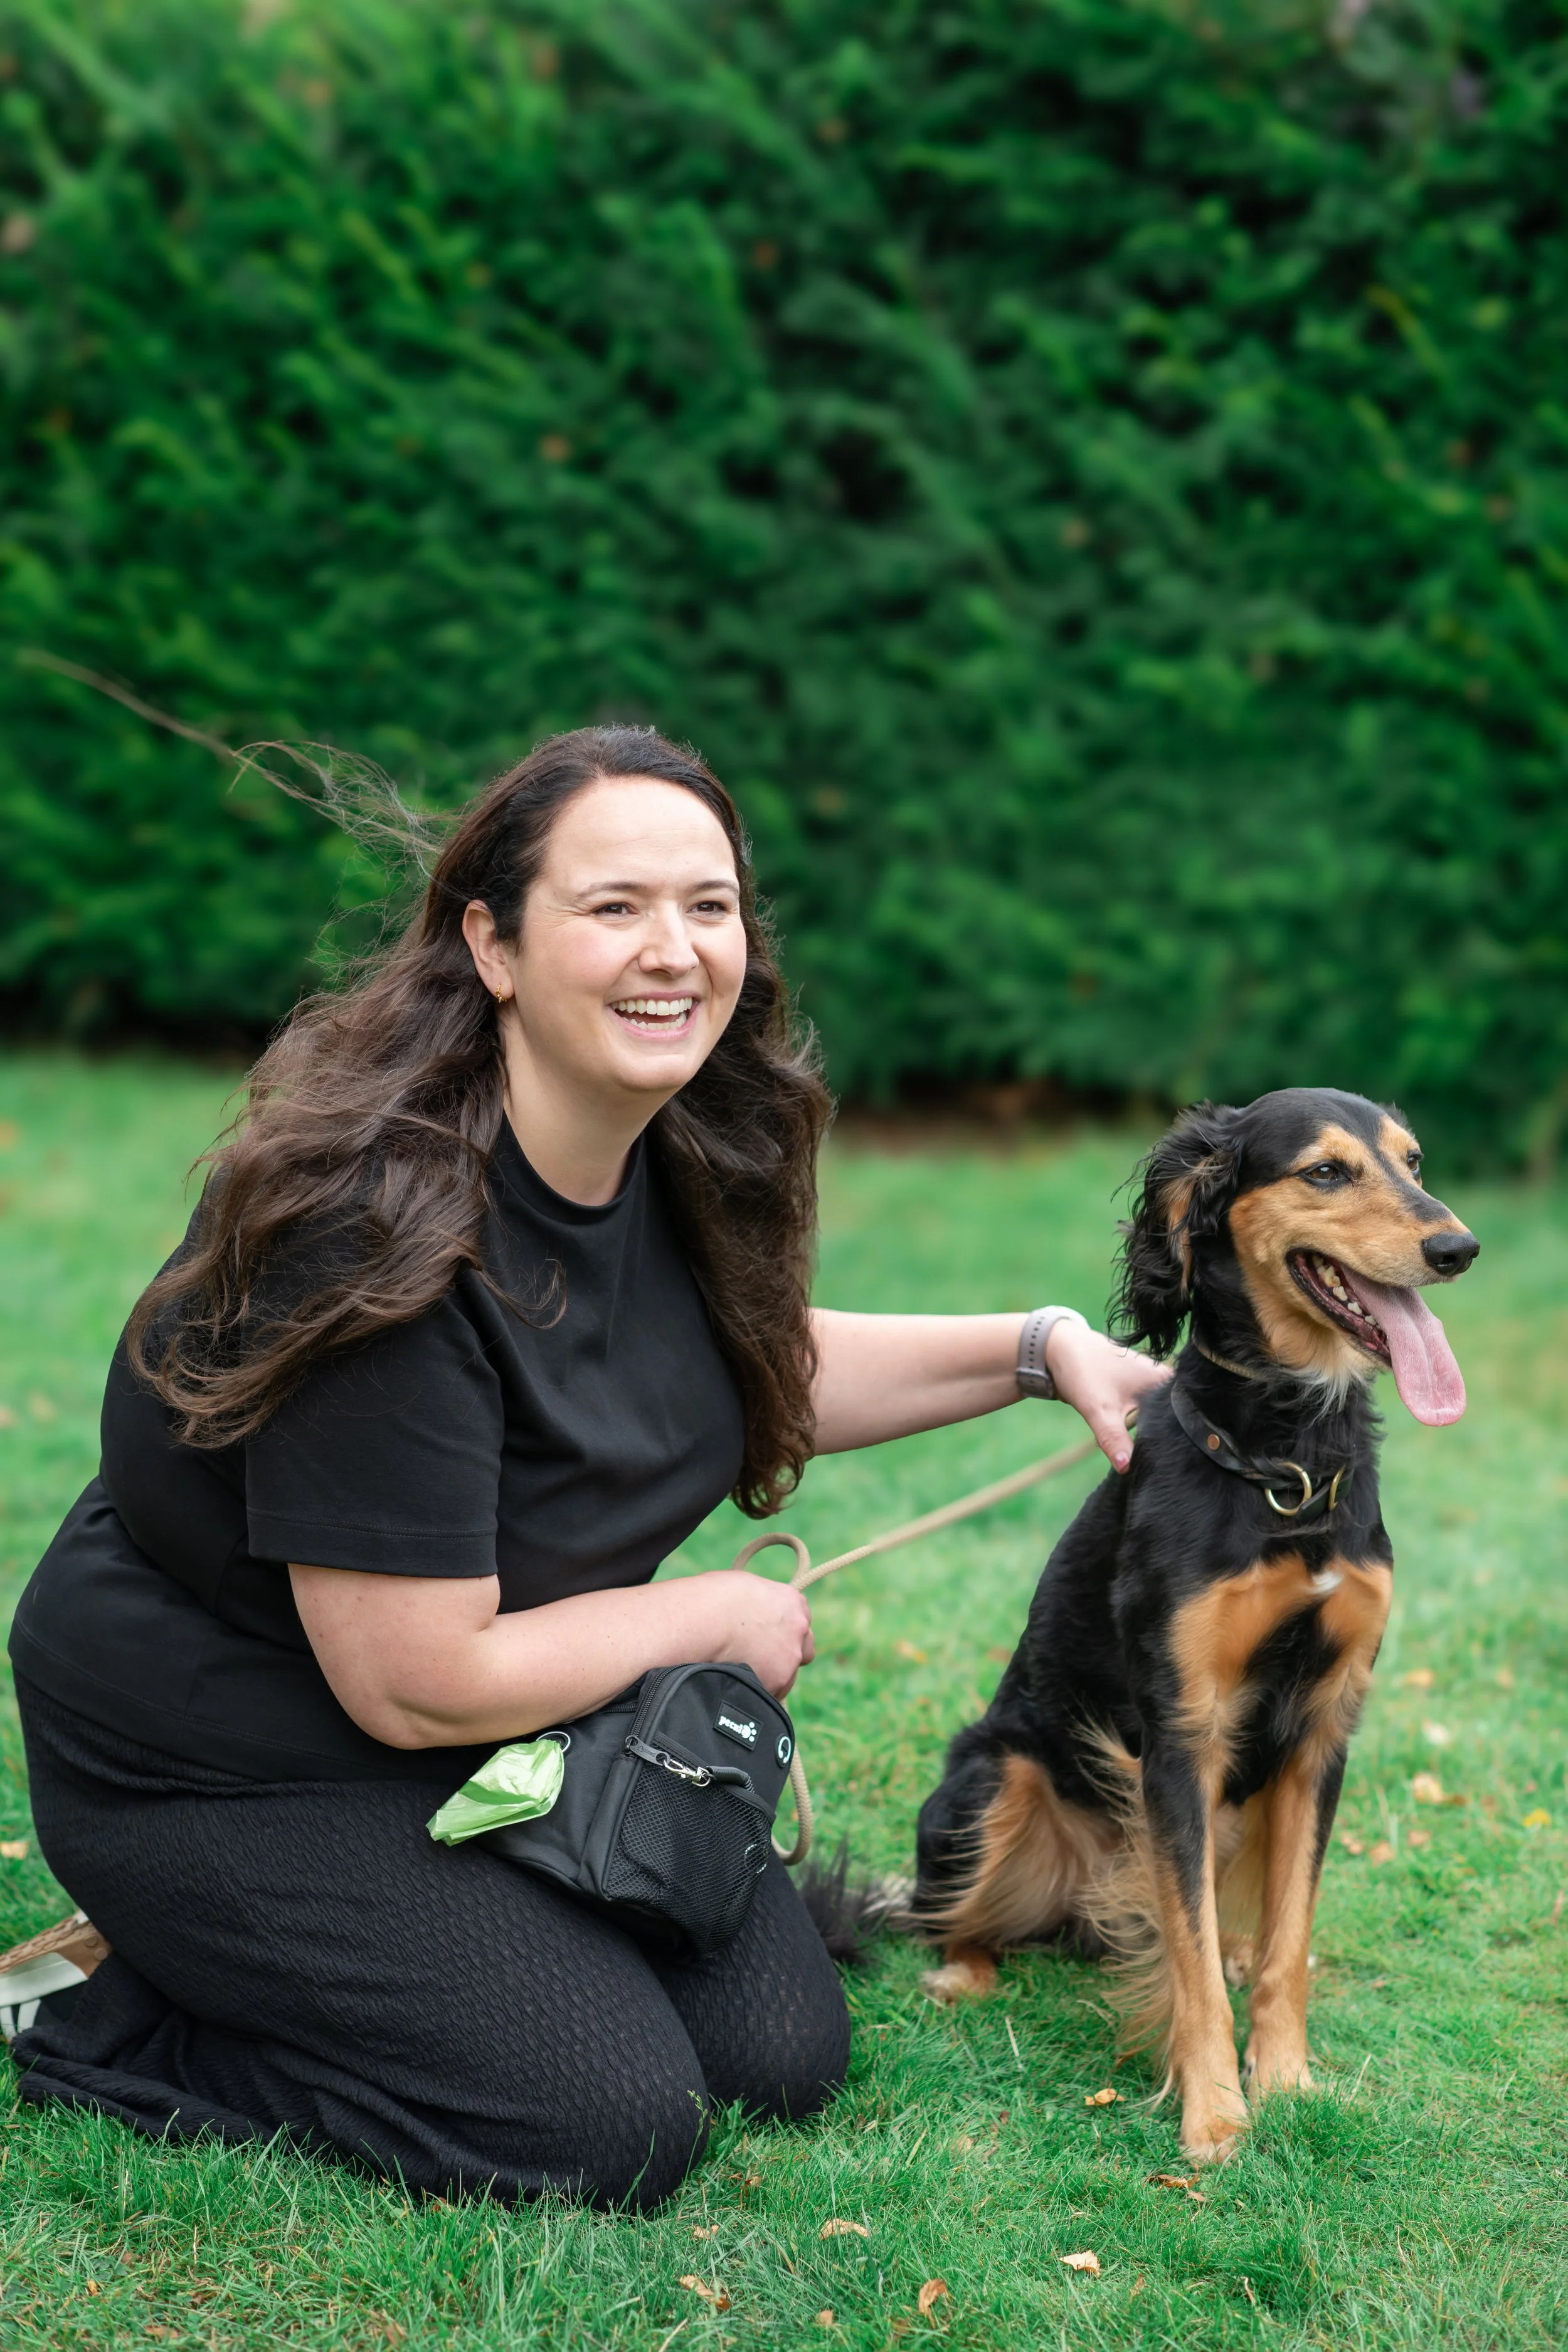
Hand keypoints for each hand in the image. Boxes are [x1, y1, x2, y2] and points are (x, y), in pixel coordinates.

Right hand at [706, 1570, 815, 1697]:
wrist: (703, 1623)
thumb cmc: (712, 1599)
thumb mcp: (742, 1587)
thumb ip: (758, 1602)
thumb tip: (749, 1611)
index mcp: (791, 1601)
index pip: (799, 1618)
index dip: (781, 1629)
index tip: (766, 1634)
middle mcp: (798, 1628)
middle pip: (803, 1647)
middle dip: (786, 1653)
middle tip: (760, 1656)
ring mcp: (791, 1657)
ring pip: (789, 1673)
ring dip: (772, 1674)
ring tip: (741, 1672)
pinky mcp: (778, 1682)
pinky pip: (773, 1692)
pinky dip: (759, 1689)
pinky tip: (738, 1683)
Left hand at [1046, 1319, 1171, 1473]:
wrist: (1058, 1351)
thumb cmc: (1083, 1370)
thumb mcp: (1099, 1409)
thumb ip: (1114, 1439)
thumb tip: (1128, 1468)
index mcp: (1166, 1380)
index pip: (1186, 1415)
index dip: (1184, 1440)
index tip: (1180, 1462)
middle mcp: (1164, 1382)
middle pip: (1174, 1420)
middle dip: (1168, 1442)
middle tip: (1168, 1468)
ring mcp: (1151, 1388)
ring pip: (1159, 1421)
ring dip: (1154, 1438)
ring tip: (1157, 1463)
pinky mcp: (1137, 1395)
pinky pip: (1146, 1418)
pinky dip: (1142, 1431)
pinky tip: (1140, 1449)